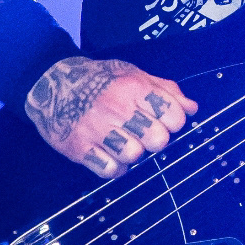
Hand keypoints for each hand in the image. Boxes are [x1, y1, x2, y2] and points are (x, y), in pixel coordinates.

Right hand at [25, 56, 196, 176]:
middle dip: (155, 139)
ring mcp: (96, 129)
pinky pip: (110, 170)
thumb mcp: (133, 73)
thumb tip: (191, 108)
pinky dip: (114, 167)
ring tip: (125, 143)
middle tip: (144, 133)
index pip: (174, 116)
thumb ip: (165, 89)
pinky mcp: (79, 148)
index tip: (164, 120)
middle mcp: (116, 108)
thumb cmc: (99, 79)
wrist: (52, 83)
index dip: (173, 122)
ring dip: (133, 154)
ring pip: (134, 157)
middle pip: (157, 140)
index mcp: (133, 87)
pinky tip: (110, 154)